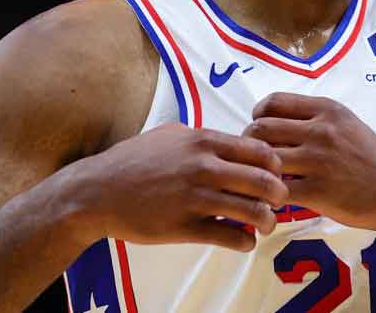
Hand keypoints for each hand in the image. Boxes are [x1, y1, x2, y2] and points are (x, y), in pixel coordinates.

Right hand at [69, 123, 289, 250]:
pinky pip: (230, 237)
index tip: (274, 175)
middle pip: (265, 180)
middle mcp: (203, 166)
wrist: (95, 192)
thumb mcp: (169, 135)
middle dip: (279, 194)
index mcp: (203, 141)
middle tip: (278, 202)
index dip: (276, 165)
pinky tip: (243, 240)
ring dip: (267, 221)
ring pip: (253, 211)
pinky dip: (245, 241)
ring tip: (265, 224)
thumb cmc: (132, 162)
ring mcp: (195, 197)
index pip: (261, 150)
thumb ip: (202, 137)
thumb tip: (230, 141)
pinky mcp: (185, 227)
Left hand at [242, 92, 375, 233]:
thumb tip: (273, 119)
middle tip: (254, 160)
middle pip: (261, 128)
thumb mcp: (346, 123)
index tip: (261, 130)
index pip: (273, 102)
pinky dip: (268, 197)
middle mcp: (321, 130)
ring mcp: (319, 161)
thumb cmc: (370, 158)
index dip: (258, 116)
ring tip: (260, 181)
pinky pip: (277, 190)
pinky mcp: (319, 191)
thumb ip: (313, 118)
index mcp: (326, 110)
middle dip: (250, 145)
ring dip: (256, 172)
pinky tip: (273, 201)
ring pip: (265, 159)